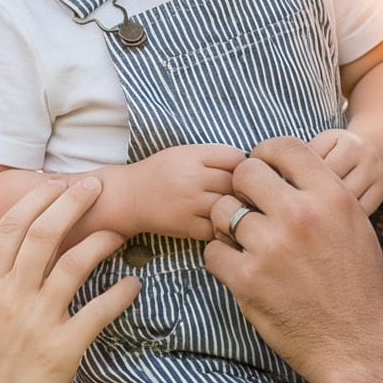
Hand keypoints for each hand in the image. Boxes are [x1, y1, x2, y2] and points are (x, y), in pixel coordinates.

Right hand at [0, 176, 136, 382]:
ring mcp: (35, 323)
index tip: (59, 182)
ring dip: (102, 240)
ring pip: (73, 262)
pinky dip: (121, 293)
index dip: (38, 197)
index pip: (10, 226)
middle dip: (73, 199)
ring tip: (121, 231)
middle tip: (97, 184)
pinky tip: (135, 285)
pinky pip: (98, 311)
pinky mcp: (61, 352)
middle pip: (43, 230)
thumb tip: (18, 266)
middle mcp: (8, 298)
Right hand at [115, 143, 244, 240]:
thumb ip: (215, 156)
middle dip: (245, 189)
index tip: (244, 174)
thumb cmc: (161, 173)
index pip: (236, 158)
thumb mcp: (185, 153)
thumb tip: (252, 166)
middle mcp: (191, 178)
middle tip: (246, 195)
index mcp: (192, 155)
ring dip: (238, 210)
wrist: (129, 197)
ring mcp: (189, 204)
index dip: (246, 166)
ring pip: (229, 207)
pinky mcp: (185, 226)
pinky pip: (217, 229)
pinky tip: (225, 225)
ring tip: (238, 211)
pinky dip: (225, 229)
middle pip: (235, 183)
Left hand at [207, 138, 382, 382]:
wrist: (356, 344)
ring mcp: (269, 247)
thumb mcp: (355, 226)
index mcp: (331, 196)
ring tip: (245, 243)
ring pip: (222, 212)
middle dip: (242, 189)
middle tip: (249, 210)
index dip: (265, 156)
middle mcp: (299, 215)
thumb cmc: (358, 287)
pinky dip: (221, 259)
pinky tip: (240, 269)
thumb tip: (287, 171)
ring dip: (228, 226)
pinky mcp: (246, 279)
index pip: (282, 146)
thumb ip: (322, 193)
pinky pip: (213, 252)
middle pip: (245, 173)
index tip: (263, 173)